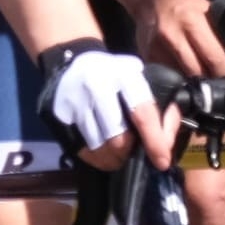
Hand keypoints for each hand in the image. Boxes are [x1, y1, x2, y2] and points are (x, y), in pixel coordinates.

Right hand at [39, 40, 168, 166]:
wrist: (71, 63)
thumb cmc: (114, 76)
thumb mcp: (143, 83)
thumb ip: (162, 111)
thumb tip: (165, 145)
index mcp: (123, 75)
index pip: (141, 113)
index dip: (154, 140)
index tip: (162, 161)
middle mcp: (96, 88)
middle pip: (118, 139)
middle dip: (130, 152)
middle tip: (133, 151)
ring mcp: (75, 104)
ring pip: (100, 149)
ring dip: (114, 158)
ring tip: (118, 151)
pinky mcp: (60, 118)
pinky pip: (83, 151)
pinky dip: (97, 158)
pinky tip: (103, 150)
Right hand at [133, 0, 224, 80]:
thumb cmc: (186, 4)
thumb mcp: (210, 10)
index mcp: (192, 20)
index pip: (214, 56)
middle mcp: (172, 35)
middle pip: (198, 72)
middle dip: (213, 82)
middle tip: (222, 84)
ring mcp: (156, 48)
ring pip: (183, 78)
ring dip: (197, 84)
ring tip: (206, 83)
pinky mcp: (147, 56)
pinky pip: (168, 76)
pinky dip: (180, 79)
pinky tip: (186, 76)